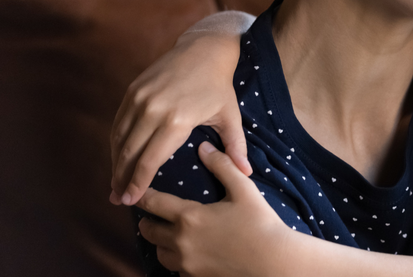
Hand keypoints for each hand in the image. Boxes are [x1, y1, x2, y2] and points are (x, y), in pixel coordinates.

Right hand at [110, 30, 248, 205]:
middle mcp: (153, 110)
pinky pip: (118, 122)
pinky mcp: (132, 90)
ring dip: (115, 163)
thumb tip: (246, 173)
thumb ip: (235, 147)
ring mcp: (139, 99)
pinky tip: (118, 157)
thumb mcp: (230, 116)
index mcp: (177, 121)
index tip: (131, 201)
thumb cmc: (219, 86)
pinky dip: (115, 143)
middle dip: (122, 179)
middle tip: (118, 200)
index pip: (150, 160)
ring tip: (115, 184)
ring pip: (119, 139)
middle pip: (129, 153)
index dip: (138, 183)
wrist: (204, 49)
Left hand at [137, 142, 289, 276]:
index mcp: (189, 217)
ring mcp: (186, 263)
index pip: (154, 204)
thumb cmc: (261, 223)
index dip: (143, 196)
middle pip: (149, 231)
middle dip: (147, 221)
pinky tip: (188, 253)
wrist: (273, 262)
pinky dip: (177, 260)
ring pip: (160, 253)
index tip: (139, 192)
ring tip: (168, 235)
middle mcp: (181, 242)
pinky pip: (175, 269)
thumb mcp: (243, 189)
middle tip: (151, 215)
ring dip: (160, 243)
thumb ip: (222, 166)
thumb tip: (204, 147)